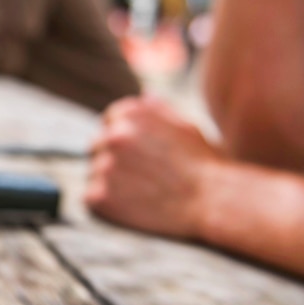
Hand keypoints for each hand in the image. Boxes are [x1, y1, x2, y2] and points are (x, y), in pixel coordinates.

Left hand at [85, 97, 224, 239]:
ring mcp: (104, 165)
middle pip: (97, 147)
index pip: (108, 122)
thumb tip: (144, 96)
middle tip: (143, 179)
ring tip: (143, 193)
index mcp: (131, 113)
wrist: (213, 201)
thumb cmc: (205, 166)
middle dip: (114, 161)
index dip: (124, 142)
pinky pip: (90, 198)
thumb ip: (159, 110)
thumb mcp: (186, 126)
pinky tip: (132, 207)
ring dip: (110, 183)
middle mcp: (113, 134)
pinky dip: (106, 205)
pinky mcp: (99, 195)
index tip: (140, 157)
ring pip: (94, 173)